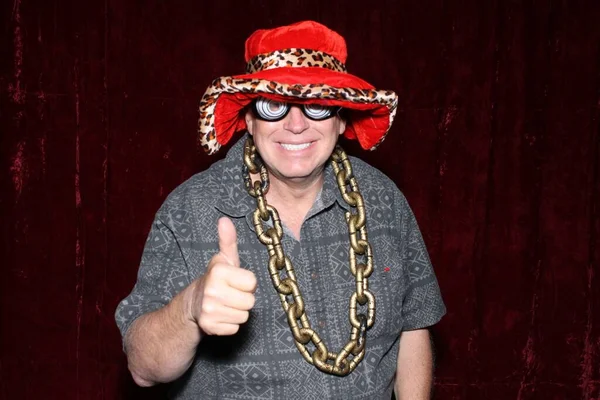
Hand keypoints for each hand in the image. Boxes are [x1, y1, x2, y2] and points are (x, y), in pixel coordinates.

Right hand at [189, 217, 256, 335]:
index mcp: (218, 272)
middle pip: (250, 301)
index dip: (246, 283)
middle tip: (231, 294)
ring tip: (226, 305)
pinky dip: (230, 324)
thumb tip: (225, 220)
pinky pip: (235, 328)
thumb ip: (228, 240)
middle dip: (243, 298)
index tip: (235, 281)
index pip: (252, 282)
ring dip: (237, 312)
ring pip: (244, 316)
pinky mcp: (209, 327)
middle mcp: (212, 290)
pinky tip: (221, 315)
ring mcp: (209, 310)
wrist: (193, 304)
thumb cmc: (216, 279)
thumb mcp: (223, 259)